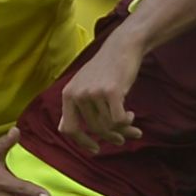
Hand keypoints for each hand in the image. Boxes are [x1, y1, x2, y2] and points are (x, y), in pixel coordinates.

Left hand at [59, 40, 144, 154]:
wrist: (122, 46)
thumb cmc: (105, 69)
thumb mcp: (82, 85)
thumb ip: (73, 106)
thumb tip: (63, 130)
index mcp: (68, 94)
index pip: (68, 129)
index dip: (81, 142)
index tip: (95, 149)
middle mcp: (77, 94)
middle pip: (94, 129)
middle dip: (110, 136)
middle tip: (122, 139)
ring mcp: (93, 93)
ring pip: (108, 125)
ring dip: (123, 129)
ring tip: (132, 126)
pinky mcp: (110, 92)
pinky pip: (118, 120)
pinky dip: (127, 122)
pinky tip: (131, 115)